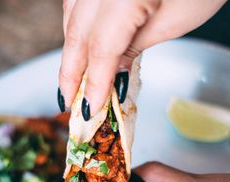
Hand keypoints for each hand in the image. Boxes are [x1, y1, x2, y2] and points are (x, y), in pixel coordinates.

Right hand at [59, 0, 225, 114]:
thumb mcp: (174, 21)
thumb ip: (135, 47)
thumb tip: (112, 72)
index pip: (100, 48)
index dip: (93, 82)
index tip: (91, 108)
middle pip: (76, 33)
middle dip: (71, 73)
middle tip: (69, 101)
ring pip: (71, 17)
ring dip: (71, 52)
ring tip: (72, 81)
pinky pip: (77, 3)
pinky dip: (76, 28)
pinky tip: (79, 47)